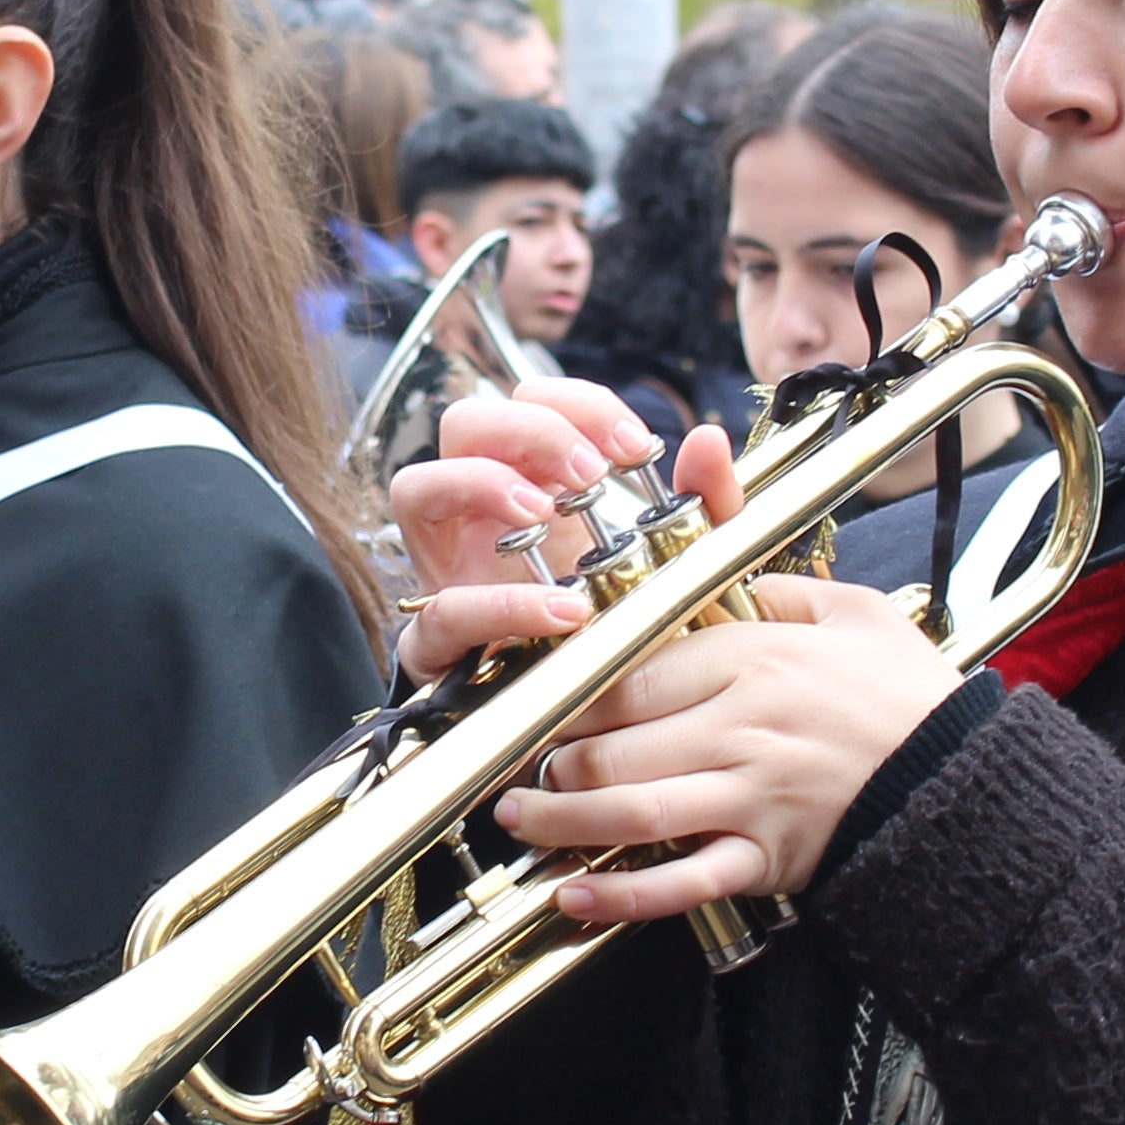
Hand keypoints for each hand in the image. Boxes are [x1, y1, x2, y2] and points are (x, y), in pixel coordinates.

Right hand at [388, 380, 710, 682]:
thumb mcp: (682, 562)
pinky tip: (560, 610)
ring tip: (541, 514)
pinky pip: (442, 609)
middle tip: (589, 475)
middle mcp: (479, 512)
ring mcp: (449, 568)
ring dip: (480, 483)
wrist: (595, 725)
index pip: (531, 399)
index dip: (579, 406)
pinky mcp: (438, 641)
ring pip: (416, 486)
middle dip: (530, 431)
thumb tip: (708, 441)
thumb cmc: (626, 627)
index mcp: (533, 479)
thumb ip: (705, 504)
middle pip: (466, 421)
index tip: (635, 446)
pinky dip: (498, 604)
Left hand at [487, 572, 964, 923]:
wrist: (970, 781)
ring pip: (632, 811)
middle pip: (614, 746)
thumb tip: (712, 490)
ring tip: (524, 818)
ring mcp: (754, 796)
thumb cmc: (906, 694)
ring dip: (563, 822)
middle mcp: (745, 726)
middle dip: (551, 762)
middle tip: (520, 764)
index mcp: (755, 658)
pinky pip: (683, 883)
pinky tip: (576, 897)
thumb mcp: (848, 608)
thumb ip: (764, 567)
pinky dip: (622, 895)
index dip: (566, 696)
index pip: (628, 675)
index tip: (535, 703)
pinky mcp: (769, 859)